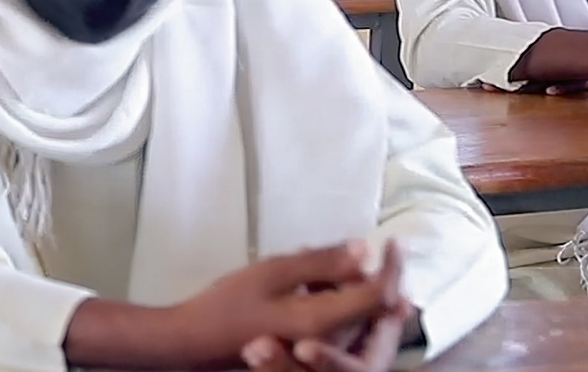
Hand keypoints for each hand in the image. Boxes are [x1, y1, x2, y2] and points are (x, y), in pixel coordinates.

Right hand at [178, 243, 396, 364]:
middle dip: (376, 274)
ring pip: (354, 313)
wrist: (195, 343)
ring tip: (334, 256)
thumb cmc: (228, 306)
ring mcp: (317, 347)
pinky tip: (313, 277)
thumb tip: (364, 249)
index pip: (378, 295)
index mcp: (324, 322)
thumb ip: (321, 262)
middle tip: (373, 246)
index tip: (393, 240)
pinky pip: (337, 321)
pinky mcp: (306, 346)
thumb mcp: (274, 273)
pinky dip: (335, 296)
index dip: (392, 266)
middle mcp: (328, 341)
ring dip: (353, 283)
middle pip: (372, 307)